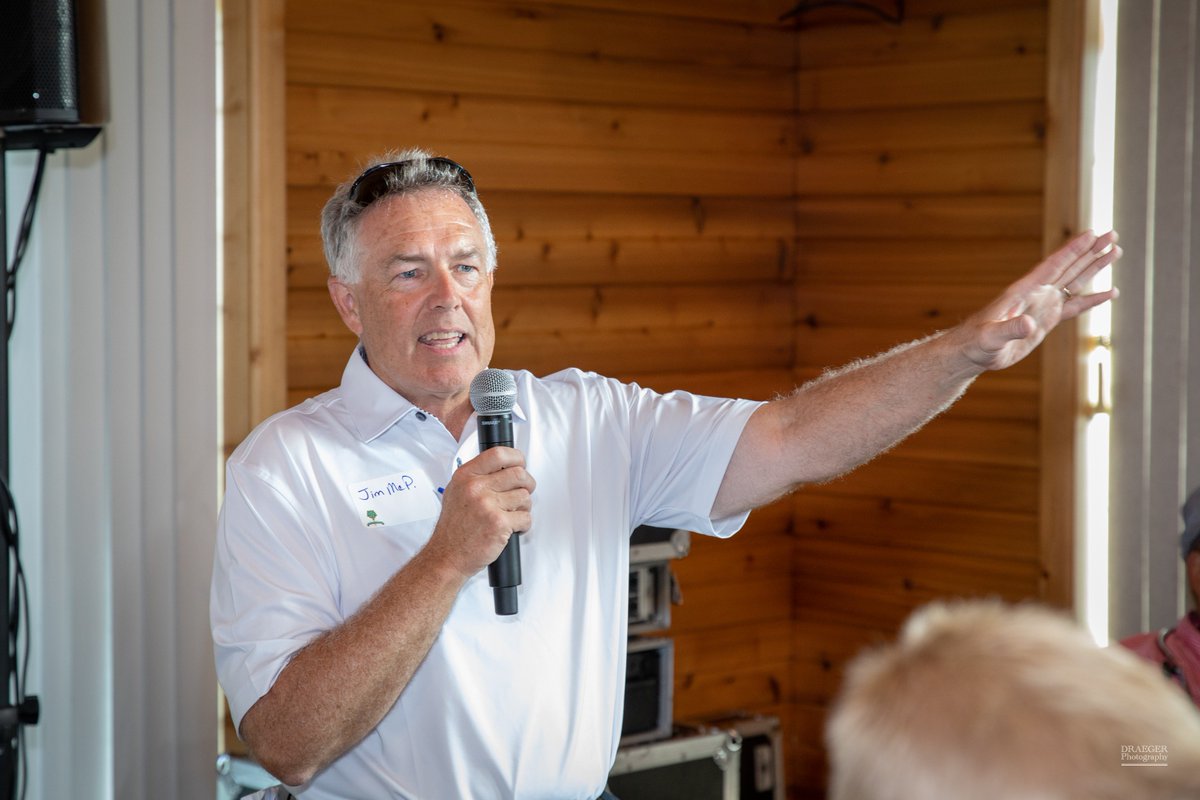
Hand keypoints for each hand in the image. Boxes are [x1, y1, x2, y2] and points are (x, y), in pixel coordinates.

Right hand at [425, 447, 534, 578]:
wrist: (447, 556)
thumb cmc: (453, 528)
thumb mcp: (456, 492)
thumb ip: (476, 477)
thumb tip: (503, 466)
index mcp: (466, 476)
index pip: (498, 454)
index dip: (516, 457)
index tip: (521, 463)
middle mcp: (475, 487)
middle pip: (518, 474)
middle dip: (527, 484)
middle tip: (523, 492)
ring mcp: (487, 505)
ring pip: (524, 496)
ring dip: (523, 507)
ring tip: (512, 515)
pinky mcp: (498, 523)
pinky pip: (525, 517)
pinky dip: (523, 525)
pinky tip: (512, 528)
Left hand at [955, 230, 1120, 371]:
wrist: (974, 352)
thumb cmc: (977, 342)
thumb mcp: (992, 336)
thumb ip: (1010, 329)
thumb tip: (1030, 324)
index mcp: (1024, 291)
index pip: (1053, 265)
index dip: (1072, 250)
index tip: (1092, 233)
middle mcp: (1037, 294)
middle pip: (1069, 267)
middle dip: (1091, 251)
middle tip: (1113, 235)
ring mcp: (1043, 305)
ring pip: (1074, 281)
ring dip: (1094, 267)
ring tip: (1115, 252)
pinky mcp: (1046, 320)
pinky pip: (1074, 306)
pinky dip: (1092, 299)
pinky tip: (1110, 293)